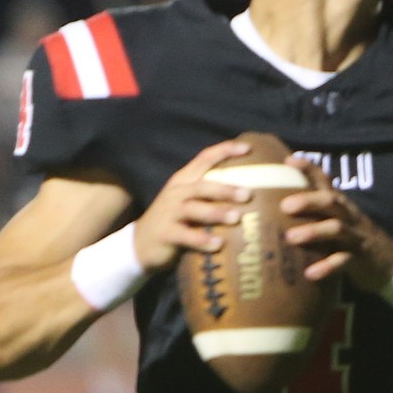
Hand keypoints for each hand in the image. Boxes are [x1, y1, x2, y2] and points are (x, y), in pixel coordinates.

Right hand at [132, 140, 252, 271]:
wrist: (140, 244)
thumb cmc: (176, 221)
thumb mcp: (190, 202)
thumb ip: (212, 196)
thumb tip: (253, 193)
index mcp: (184, 180)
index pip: (204, 158)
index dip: (225, 150)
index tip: (247, 148)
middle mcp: (176, 193)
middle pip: (202, 185)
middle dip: (225, 188)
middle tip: (247, 194)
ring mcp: (168, 212)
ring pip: (193, 208)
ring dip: (216, 212)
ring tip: (236, 217)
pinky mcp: (164, 233)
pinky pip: (185, 236)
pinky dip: (202, 240)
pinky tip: (218, 244)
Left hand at [280, 156, 392, 291]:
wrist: (386, 260)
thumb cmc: (349, 236)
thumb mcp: (335, 218)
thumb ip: (313, 209)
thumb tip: (275, 201)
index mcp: (339, 204)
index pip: (324, 180)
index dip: (309, 168)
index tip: (289, 160)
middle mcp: (348, 215)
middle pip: (331, 201)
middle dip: (309, 201)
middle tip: (285, 206)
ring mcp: (355, 236)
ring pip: (337, 229)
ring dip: (314, 231)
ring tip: (290, 237)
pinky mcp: (359, 258)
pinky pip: (343, 261)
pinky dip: (327, 267)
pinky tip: (310, 273)